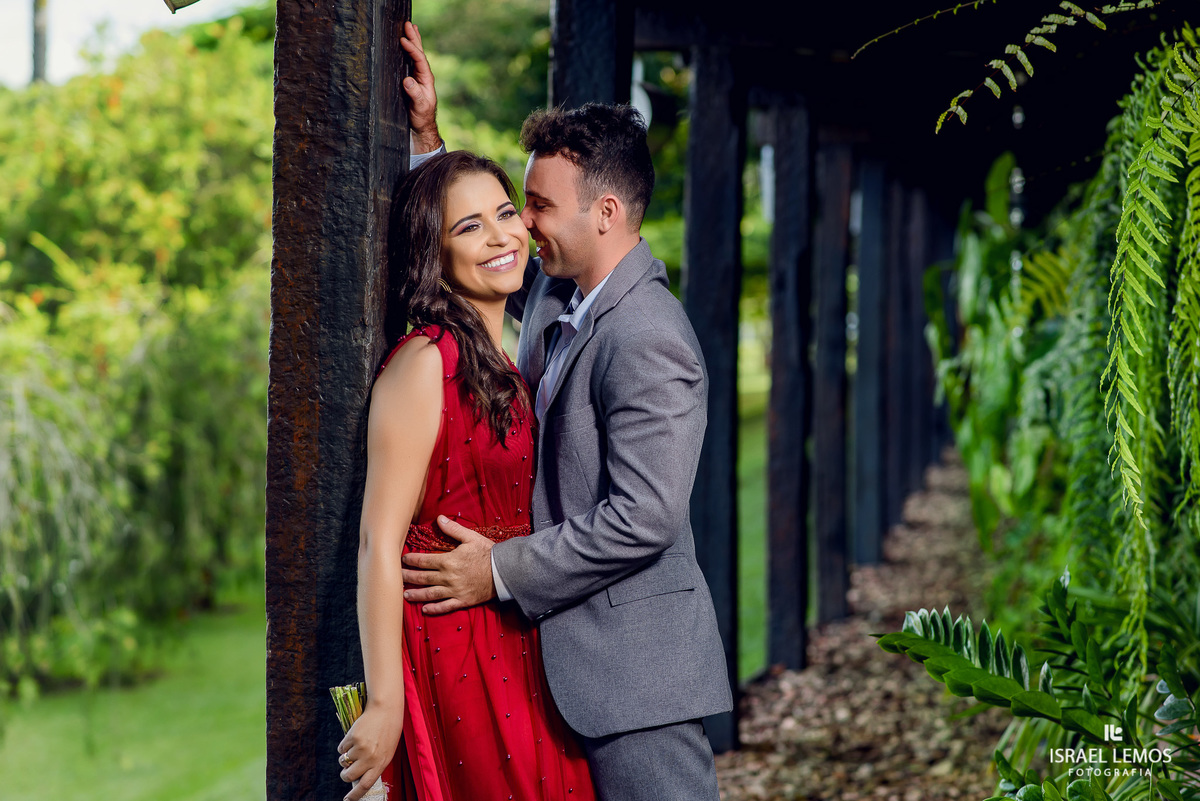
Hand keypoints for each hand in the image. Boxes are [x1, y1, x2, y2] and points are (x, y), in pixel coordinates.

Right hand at [337, 703, 402, 800]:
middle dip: (344, 775)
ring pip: (343, 761)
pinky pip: (341, 748)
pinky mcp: (352, 737)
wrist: (385, 709)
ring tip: (356, 746)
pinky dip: (344, 745)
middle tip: (346, 771)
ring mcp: (361, 748)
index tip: (347, 800)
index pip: (365, 785)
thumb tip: (359, 778)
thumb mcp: (386, 751)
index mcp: (381, 763)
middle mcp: (370, 758)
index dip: (355, 795)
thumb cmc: (388, 731)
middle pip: (349, 775)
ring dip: (345, 757)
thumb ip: (375, 764)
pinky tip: (355, 736)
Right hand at [399, 21, 439, 153]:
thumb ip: (415, 94)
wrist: (422, 126)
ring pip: (416, 55)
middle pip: (419, 53)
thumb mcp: (419, 107)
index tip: (403, 40)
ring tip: (410, 27)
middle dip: (414, 38)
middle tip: (408, 24)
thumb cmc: (422, 117)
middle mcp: (423, 76)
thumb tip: (407, 80)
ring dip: (413, 41)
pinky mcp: (413, 80)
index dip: (412, 49)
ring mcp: (418, 77)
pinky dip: (409, 51)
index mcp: (427, 79)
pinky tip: (407, 45)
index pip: (420, 60)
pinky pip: (411, 61)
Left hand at [402, 516, 495, 613]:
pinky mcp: (462, 600)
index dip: (411, 560)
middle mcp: (448, 577)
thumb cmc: (488, 553)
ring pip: (430, 594)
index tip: (402, 559)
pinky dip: (434, 609)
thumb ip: (453, 529)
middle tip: (396, 576)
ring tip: (405, 595)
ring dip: (416, 595)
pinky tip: (425, 610)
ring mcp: (454, 591)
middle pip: (423, 578)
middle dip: (408, 577)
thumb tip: (439, 518)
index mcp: (448, 561)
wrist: (504, 571)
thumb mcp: (471, 537)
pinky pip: (445, 607)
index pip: (424, 561)